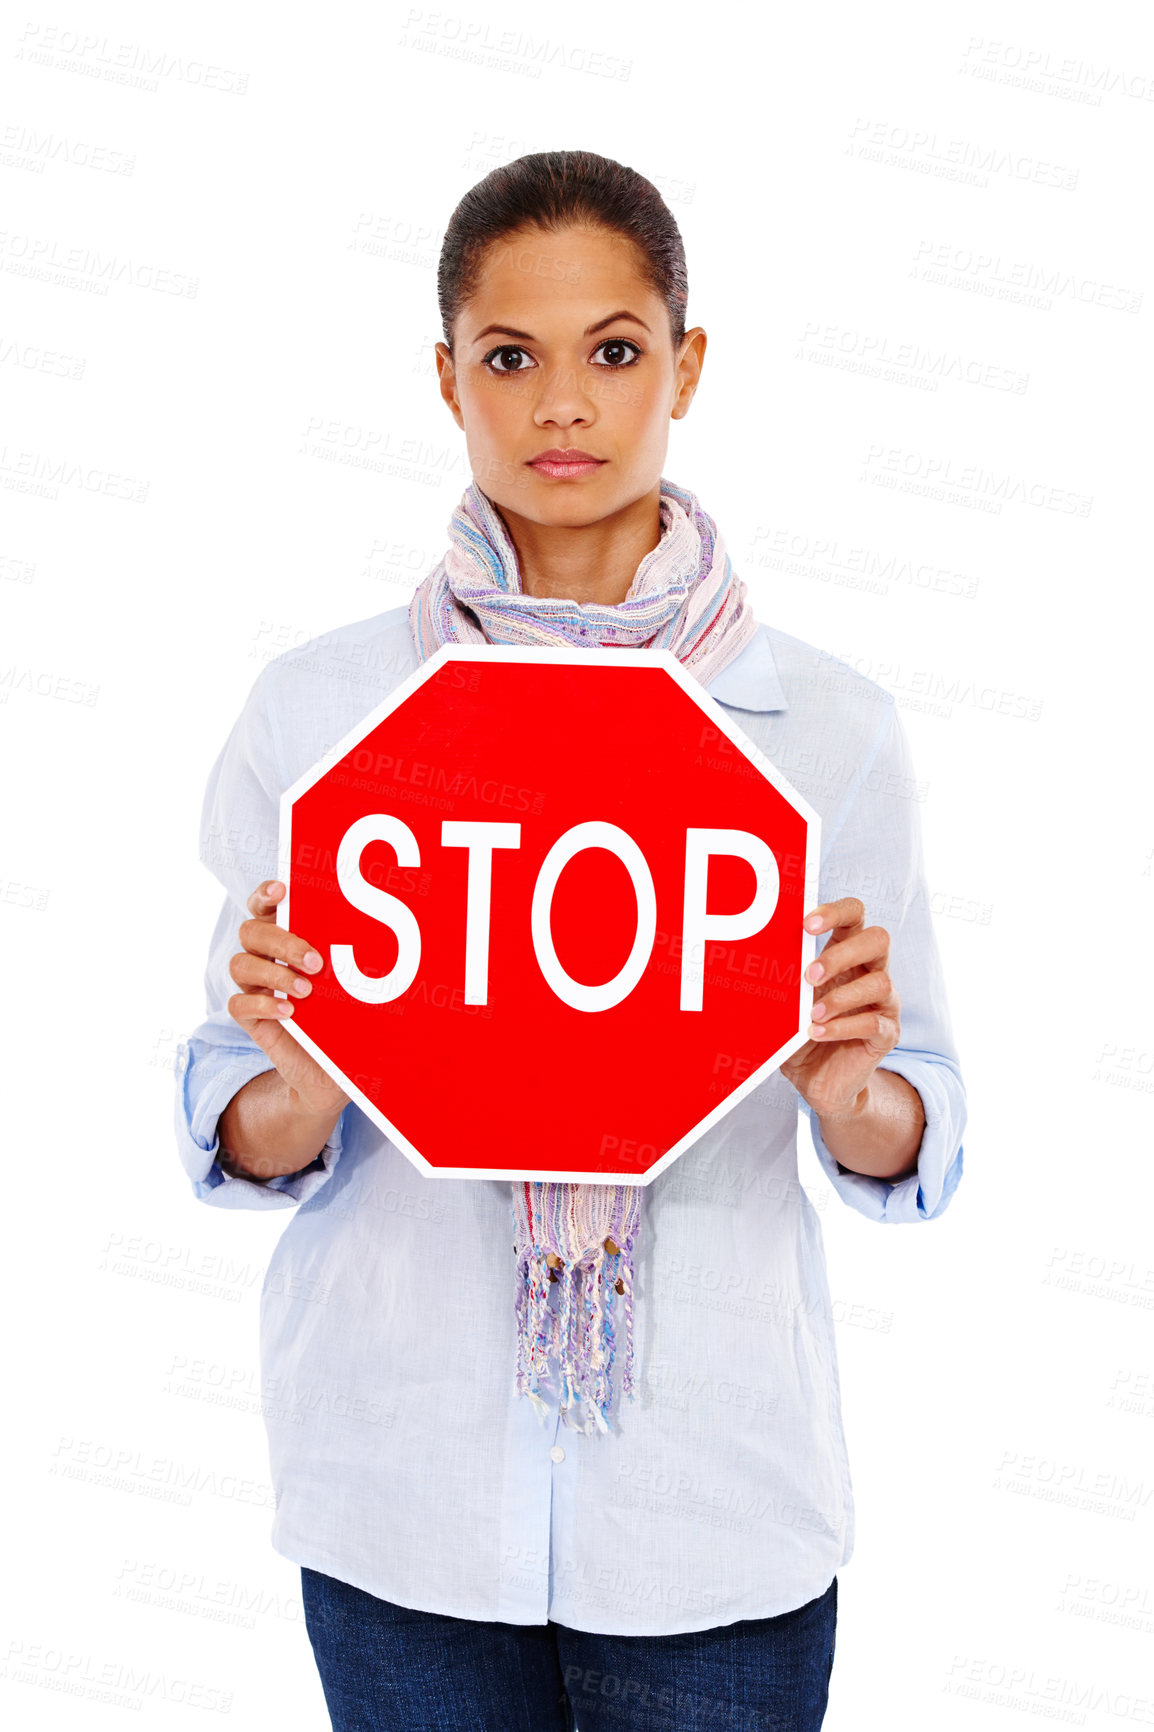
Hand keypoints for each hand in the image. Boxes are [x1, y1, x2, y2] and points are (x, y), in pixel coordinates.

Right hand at [227, 880, 349, 1118]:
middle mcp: (266, 958)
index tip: (283, 890)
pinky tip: (289, 1012)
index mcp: (288, 937)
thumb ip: (359, 960)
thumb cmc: (349, 1017)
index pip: (265, 904)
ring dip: (273, 972)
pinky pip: (238, 1004)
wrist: (334, 1070)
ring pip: (239, 963)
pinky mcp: (251, 1018)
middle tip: (316, 960)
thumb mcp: (358, 985)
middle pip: (251, 931)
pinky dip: (262, 1004)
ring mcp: (256, 987)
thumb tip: (399, 932)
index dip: (266, 893)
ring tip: (307, 990)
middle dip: (282, 941)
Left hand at [779, 897, 900, 1119]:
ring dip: (840, 997)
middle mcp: (871, 973)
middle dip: (842, 953)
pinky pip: (874, 1023)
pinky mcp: (886, 1034)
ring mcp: (883, 1003)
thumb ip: (778, 980)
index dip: (835, 912)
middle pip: (878, 939)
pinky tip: (817, 1032)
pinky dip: (842, 1027)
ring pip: (880, 982)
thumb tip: (746, 961)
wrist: (817, 1082)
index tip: (806, 924)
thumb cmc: (798, 1034)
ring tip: (811, 1014)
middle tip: (810, 975)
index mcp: (847, 955)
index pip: (855, 915)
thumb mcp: (784, 1003)